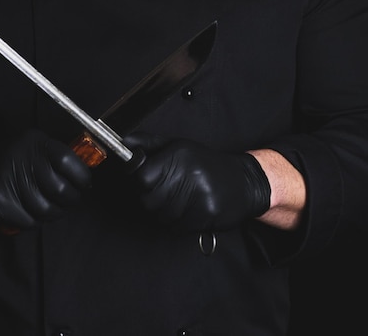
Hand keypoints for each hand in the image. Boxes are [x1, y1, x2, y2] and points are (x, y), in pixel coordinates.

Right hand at [0, 129, 91, 229]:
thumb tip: (85, 175)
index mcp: (34, 143)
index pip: (69, 161)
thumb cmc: (5, 162)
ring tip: (42, 204)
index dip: (82, 178)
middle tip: (66, 200)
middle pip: (61, 191)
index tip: (83, 185)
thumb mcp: (30, 148)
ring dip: (50, 213)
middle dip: (68, 201)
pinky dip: (30, 220)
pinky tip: (23, 209)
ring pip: (47, 211)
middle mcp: (22, 160)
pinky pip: (29, 222)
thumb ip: (56, 158)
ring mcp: (9, 182)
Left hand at [124, 132, 270, 231]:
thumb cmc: (205, 165)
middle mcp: (190, 173)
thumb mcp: (178, 147)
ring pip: (160, 215)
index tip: (145, 181)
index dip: (140, 182)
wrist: (243, 182)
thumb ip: (149, 144)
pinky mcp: (206, 213)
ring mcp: (199, 194)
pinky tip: (187, 210)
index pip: (142, 176)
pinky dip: (177, 222)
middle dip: (151, 199)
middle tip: (164, 192)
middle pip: (148, 199)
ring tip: (178, 200)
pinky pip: (176, 226)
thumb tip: (124, 141)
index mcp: (180, 155)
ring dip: (164, 212)